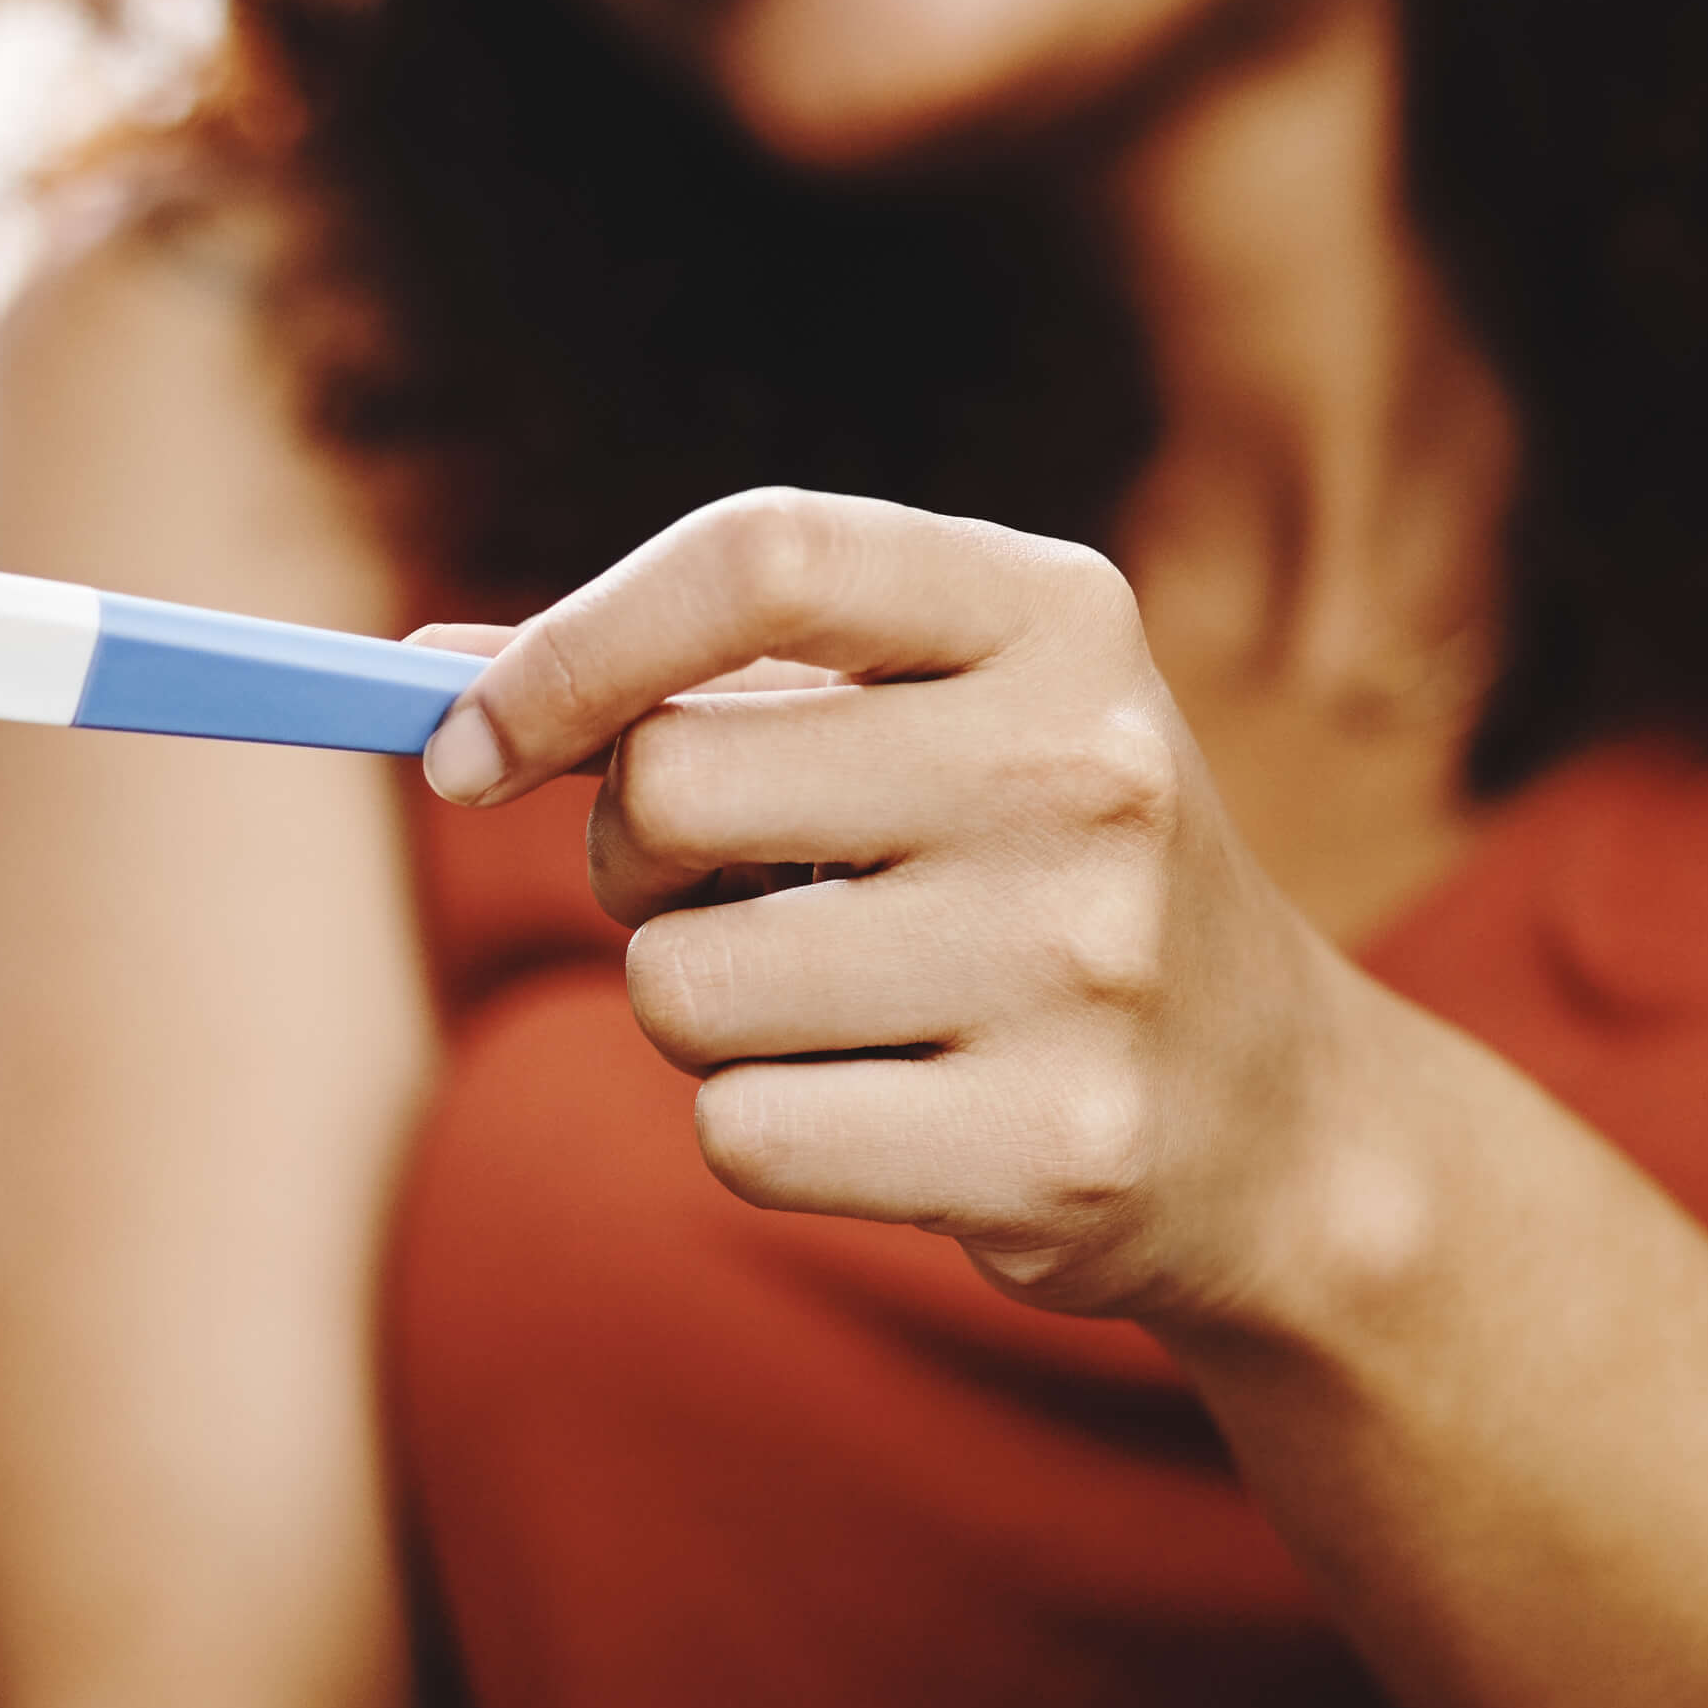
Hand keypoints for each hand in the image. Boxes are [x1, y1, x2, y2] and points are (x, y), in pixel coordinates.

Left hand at [420, 487, 1396, 1324]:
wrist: (1279, 1117)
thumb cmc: (1026, 877)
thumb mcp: (919, 722)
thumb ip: (689, 681)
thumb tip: (428, 678)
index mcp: (1053, 616)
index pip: (760, 558)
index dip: (570, 647)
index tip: (465, 742)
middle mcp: (1083, 768)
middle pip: (666, 788)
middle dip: (630, 859)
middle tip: (724, 891)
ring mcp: (1079, 964)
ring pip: (676, 985)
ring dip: (696, 1011)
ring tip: (837, 1004)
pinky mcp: (1054, 1148)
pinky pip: (739, 1134)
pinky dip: (762, 1131)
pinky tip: (891, 1109)